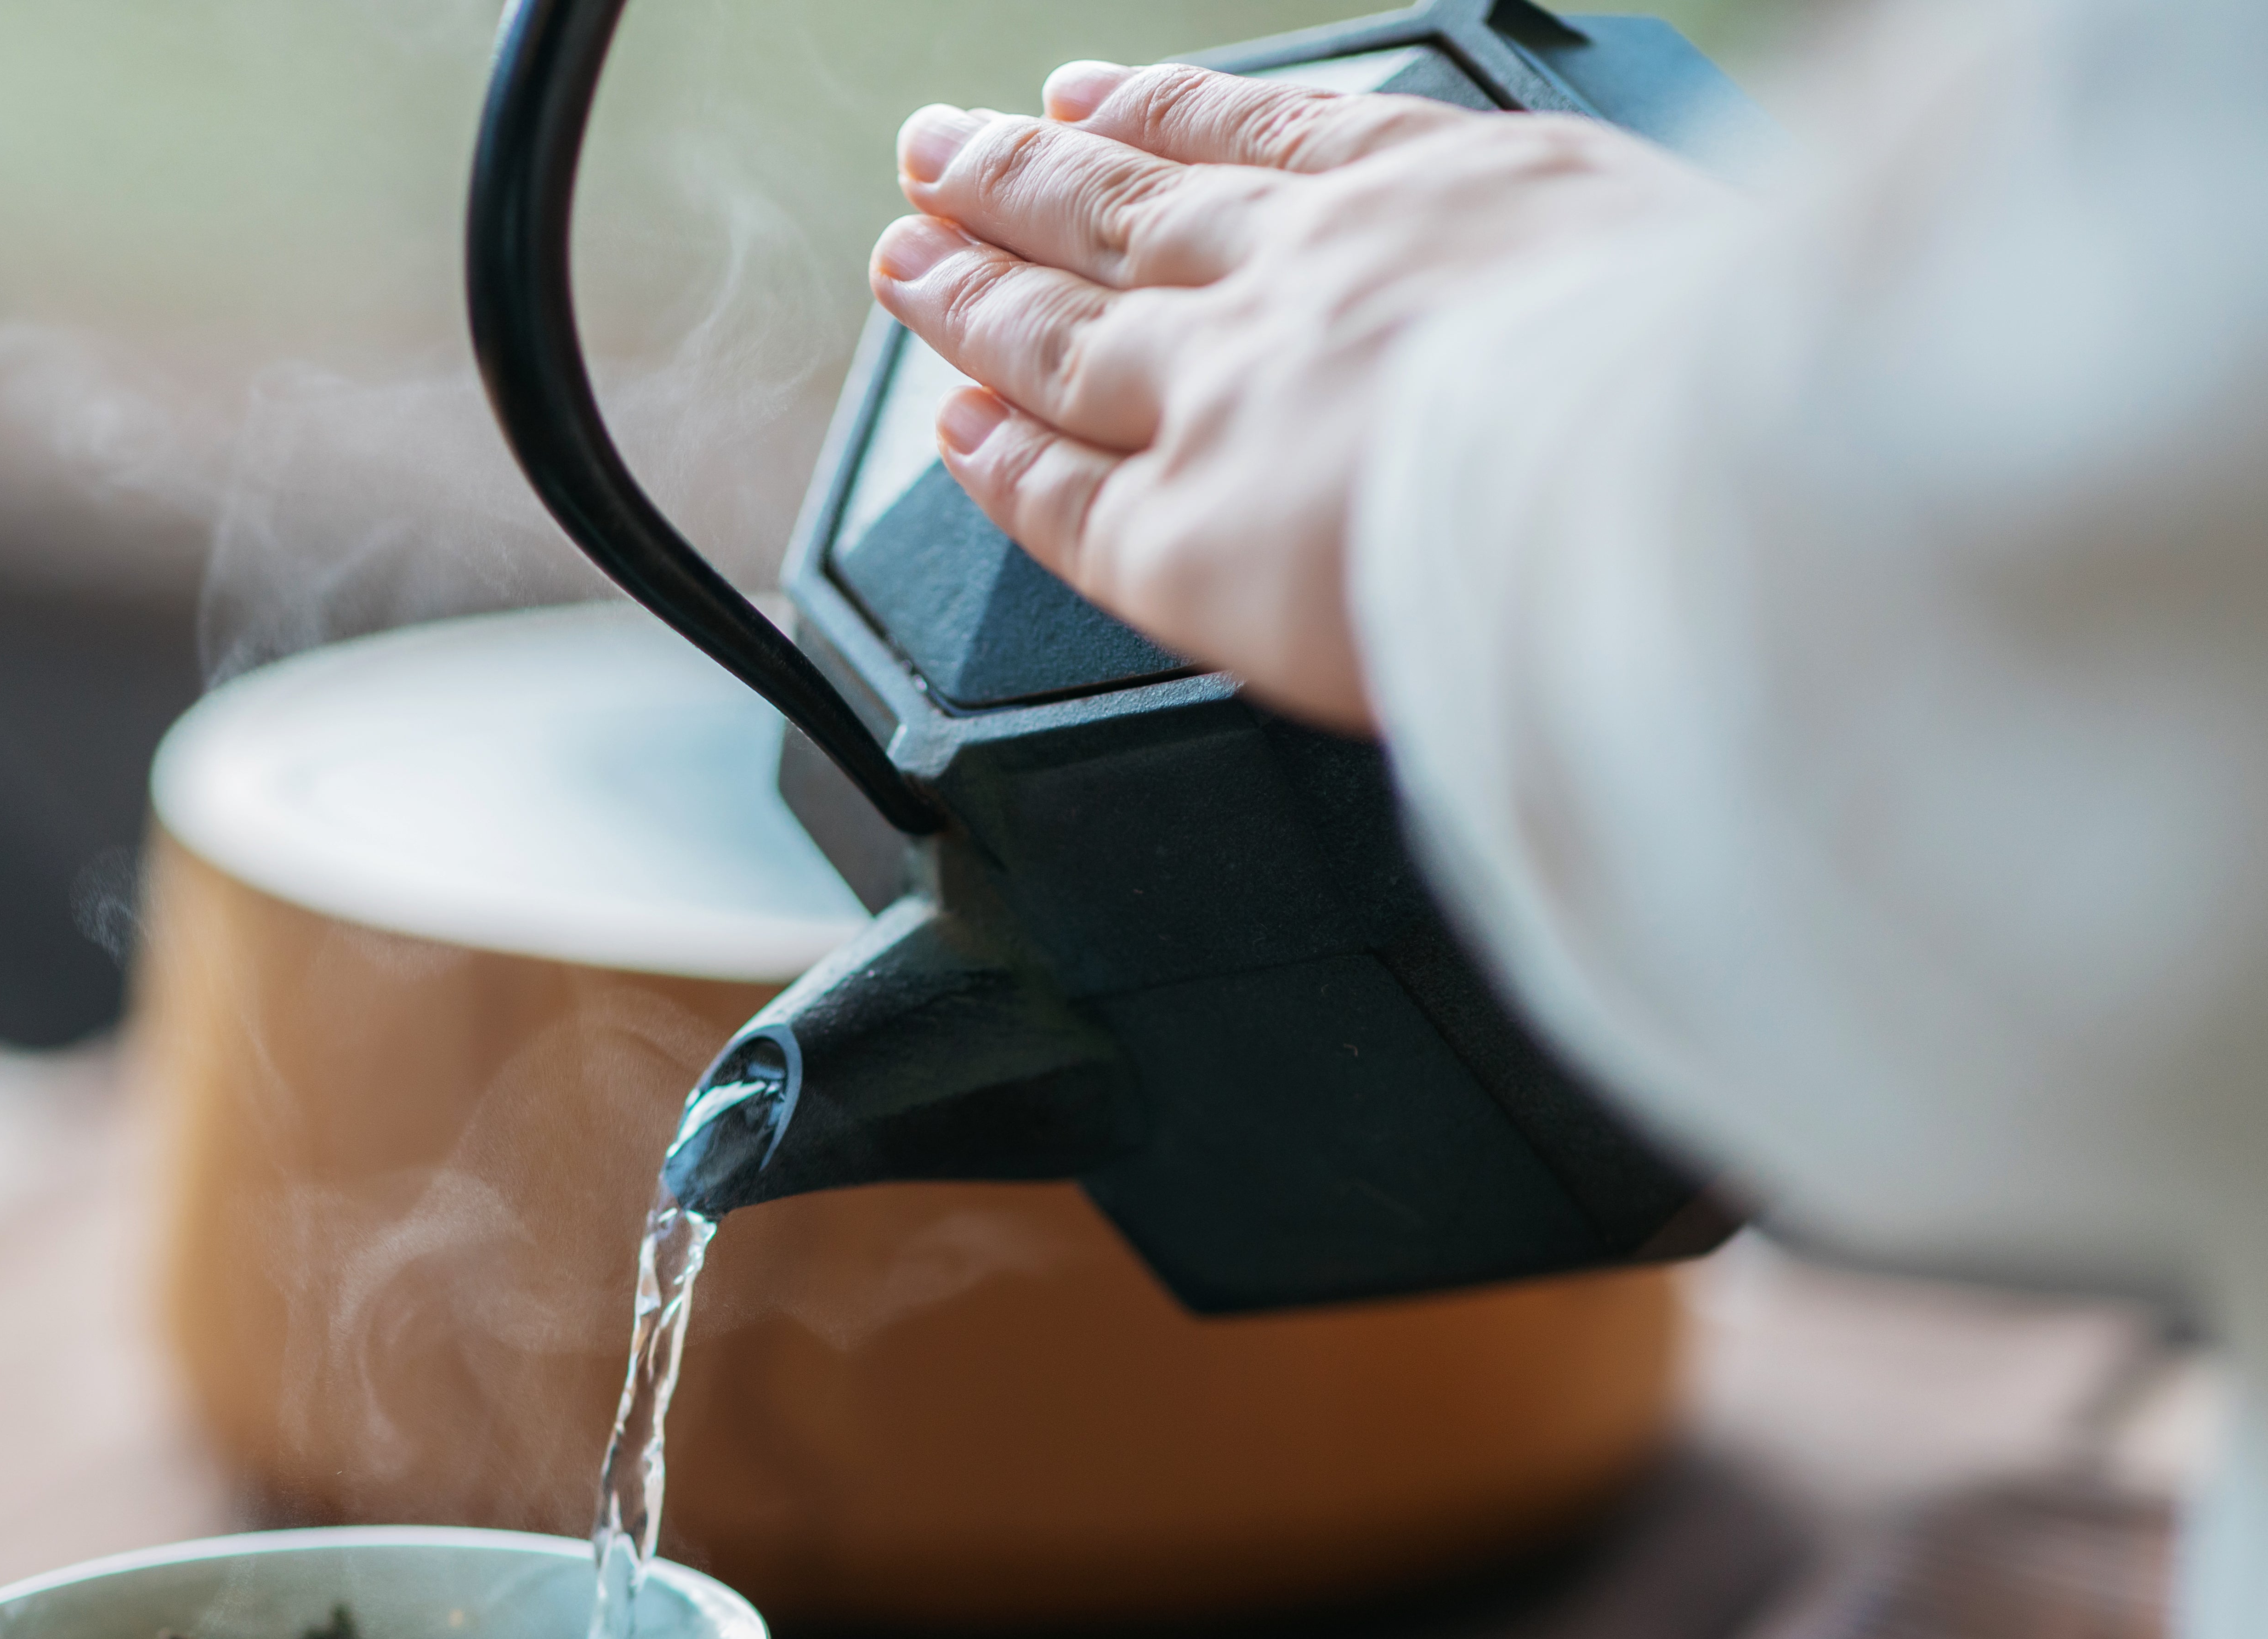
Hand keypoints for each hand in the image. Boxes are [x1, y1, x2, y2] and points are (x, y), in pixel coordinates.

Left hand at [871, 62, 1726, 729]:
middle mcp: (1310, 282)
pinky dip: (996, 462)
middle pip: (1125, 219)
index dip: (1158, 117)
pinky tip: (952, 430)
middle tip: (941, 156)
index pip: (1266, 138)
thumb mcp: (1702, 262)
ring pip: (1062, 337)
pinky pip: (1063, 500)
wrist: (1676, 493)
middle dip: (1020, 182)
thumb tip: (1605, 299)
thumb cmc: (1730, 397)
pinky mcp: (1186, 538)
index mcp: (1447, 197)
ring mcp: (1231, 402)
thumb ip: (1601, 265)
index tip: (1085, 100)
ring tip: (909, 262)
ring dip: (972, 294)